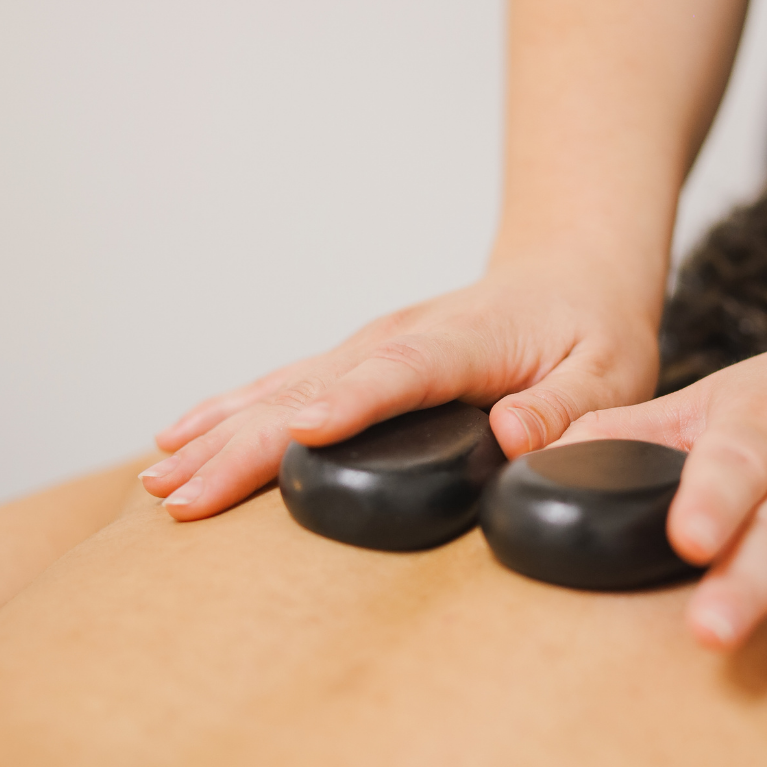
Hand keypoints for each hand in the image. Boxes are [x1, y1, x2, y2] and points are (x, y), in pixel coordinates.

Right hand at [140, 259, 658, 521]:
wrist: (569, 270)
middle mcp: (399, 338)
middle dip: (243, 444)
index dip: (348, 405)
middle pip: (310, 390)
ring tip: (158, 478)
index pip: (398, 375)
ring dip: (218, 433)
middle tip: (183, 496)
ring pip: (280, 389)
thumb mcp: (609, 371)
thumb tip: (513, 439)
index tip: (296, 436)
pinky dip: (229, 411)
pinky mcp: (356, 359)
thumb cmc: (591, 327)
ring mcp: (369, 346)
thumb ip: (566, 407)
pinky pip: (282, 385)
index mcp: (461, 343)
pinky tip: (183, 436)